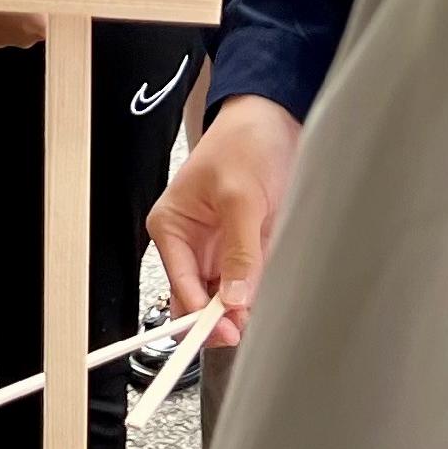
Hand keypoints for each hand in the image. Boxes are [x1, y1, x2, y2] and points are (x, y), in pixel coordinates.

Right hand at [150, 93, 302, 345]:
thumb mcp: (241, 195)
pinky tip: (272, 300)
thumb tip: (233, 298)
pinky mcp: (247, 251)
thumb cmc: (244, 143)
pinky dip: (260, 296)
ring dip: (243, 309)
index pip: (179, 282)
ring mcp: (220, 250)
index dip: (199, 311)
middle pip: (198, 298)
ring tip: (263, 315)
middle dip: (220, 317)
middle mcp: (191, 244)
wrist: (275, 119)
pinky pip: (250, 284)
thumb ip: (239, 248)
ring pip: (225, 297)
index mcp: (172, 228)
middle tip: (245, 328)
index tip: (225, 330)